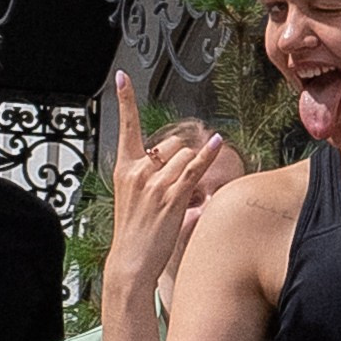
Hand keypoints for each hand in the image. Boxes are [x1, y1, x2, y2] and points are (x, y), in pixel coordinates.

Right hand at [104, 75, 223, 305]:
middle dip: (181, 157)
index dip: (124, 100)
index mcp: (125, 169)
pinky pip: (195, 168)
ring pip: (185, 156)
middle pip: (171, 144)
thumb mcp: (133, 199)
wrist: (130, 263)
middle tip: (176, 185)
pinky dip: (208, 156)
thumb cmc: (134, 234)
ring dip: (192, 169)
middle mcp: (139, 171)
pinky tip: (217, 144)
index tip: (122, 78)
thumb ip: (148, 177)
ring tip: (183, 196)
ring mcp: (155, 183)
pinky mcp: (173, 195)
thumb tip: (173, 165)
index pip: (125, 127)